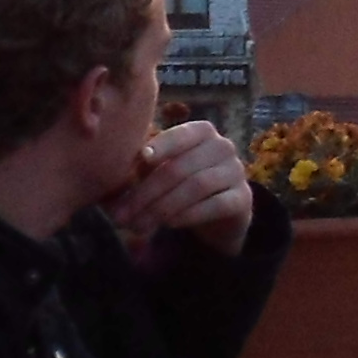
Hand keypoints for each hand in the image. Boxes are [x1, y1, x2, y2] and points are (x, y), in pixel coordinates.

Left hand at [104, 118, 256, 259]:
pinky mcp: (243, 199)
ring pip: (196, 186)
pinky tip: (170, 224)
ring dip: (163, 207)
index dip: (162, 146)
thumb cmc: (184, 184)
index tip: (141, 159)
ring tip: (139, 224)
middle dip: (147, 193)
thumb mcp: (163, 171)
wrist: (221, 213)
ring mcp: (236, 172)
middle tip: (121, 216)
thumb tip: (114, 174)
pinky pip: (215, 205)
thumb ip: (144, 168)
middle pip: (181, 167)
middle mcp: (223, 147)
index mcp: (202, 132)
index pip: (181, 135)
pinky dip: (189, 215)